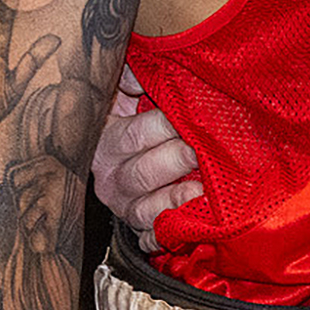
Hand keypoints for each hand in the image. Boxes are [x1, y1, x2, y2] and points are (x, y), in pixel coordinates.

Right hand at [90, 65, 198, 235]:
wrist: (121, 160)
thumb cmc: (133, 117)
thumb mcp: (123, 93)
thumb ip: (131, 77)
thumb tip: (142, 74)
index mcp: (107, 140)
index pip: (135, 133)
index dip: (163, 125)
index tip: (187, 117)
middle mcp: (111, 176)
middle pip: (144, 172)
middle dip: (176, 160)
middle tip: (200, 152)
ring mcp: (126, 206)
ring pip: (149, 208)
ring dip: (176, 200)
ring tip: (202, 191)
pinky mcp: (139, 229)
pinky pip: (153, 236)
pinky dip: (169, 234)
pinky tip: (189, 227)